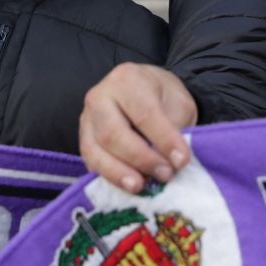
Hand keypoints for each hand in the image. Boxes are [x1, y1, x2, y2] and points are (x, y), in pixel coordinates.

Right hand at [79, 63, 197, 191]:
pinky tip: (127, 186)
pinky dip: (109, 177)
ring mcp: (87, 119)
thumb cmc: (164, 98)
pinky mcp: (83, 139)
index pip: (144, 113)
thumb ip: (175, 128)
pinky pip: (91, 162)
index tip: (181, 160)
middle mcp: (100, 96)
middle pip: (113, 133)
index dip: (163, 140)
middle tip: (165, 175)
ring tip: (142, 186)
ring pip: (95, 151)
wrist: (148, 92)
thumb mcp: (179, 104)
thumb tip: (172, 160)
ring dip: (120, 173)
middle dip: (140, 159)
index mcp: (127, 79)